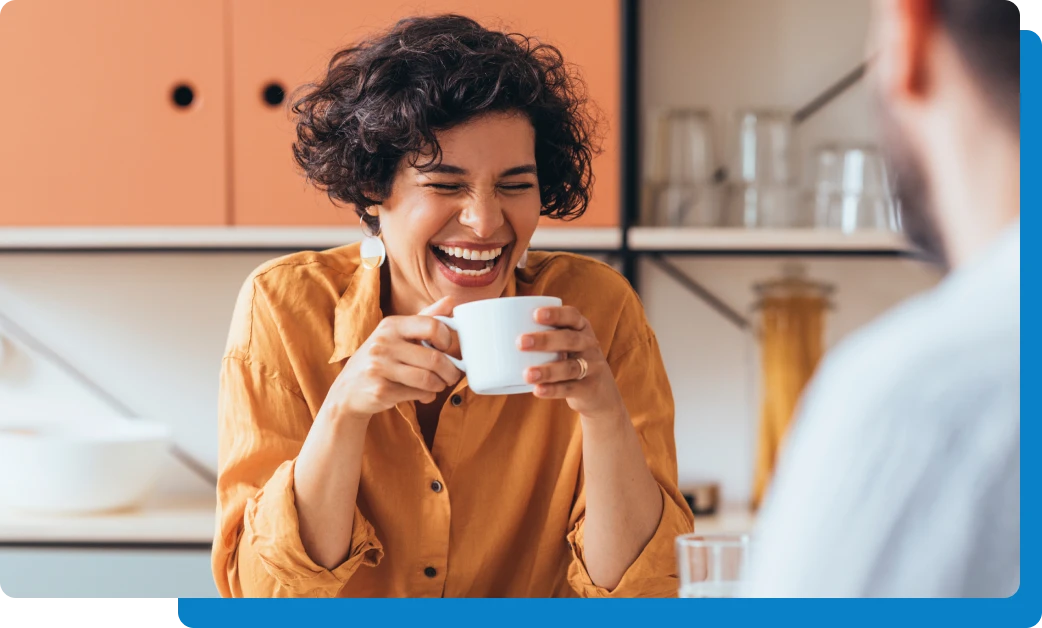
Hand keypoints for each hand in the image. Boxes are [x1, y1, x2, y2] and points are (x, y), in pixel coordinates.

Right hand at [320, 296, 462, 423]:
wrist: (348, 389)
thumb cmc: (380, 358)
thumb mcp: (397, 333)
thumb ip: (425, 317)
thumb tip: (450, 301)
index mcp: (391, 325)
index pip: (432, 326)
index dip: (447, 339)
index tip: (447, 348)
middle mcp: (383, 344)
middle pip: (435, 358)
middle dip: (451, 370)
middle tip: (452, 374)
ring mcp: (380, 367)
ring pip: (429, 379)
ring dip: (441, 385)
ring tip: (440, 384)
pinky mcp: (381, 390)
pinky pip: (418, 394)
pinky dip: (427, 396)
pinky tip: (424, 394)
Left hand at [517, 305, 626, 421]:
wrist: (600, 393)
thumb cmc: (569, 361)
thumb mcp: (563, 345)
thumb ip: (540, 337)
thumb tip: (488, 336)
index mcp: (581, 328)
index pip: (572, 316)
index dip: (555, 314)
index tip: (535, 314)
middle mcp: (589, 345)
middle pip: (570, 340)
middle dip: (545, 340)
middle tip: (520, 342)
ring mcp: (592, 367)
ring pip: (570, 367)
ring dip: (547, 370)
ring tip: (527, 374)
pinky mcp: (589, 389)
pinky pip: (571, 388)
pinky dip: (553, 390)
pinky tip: (538, 390)